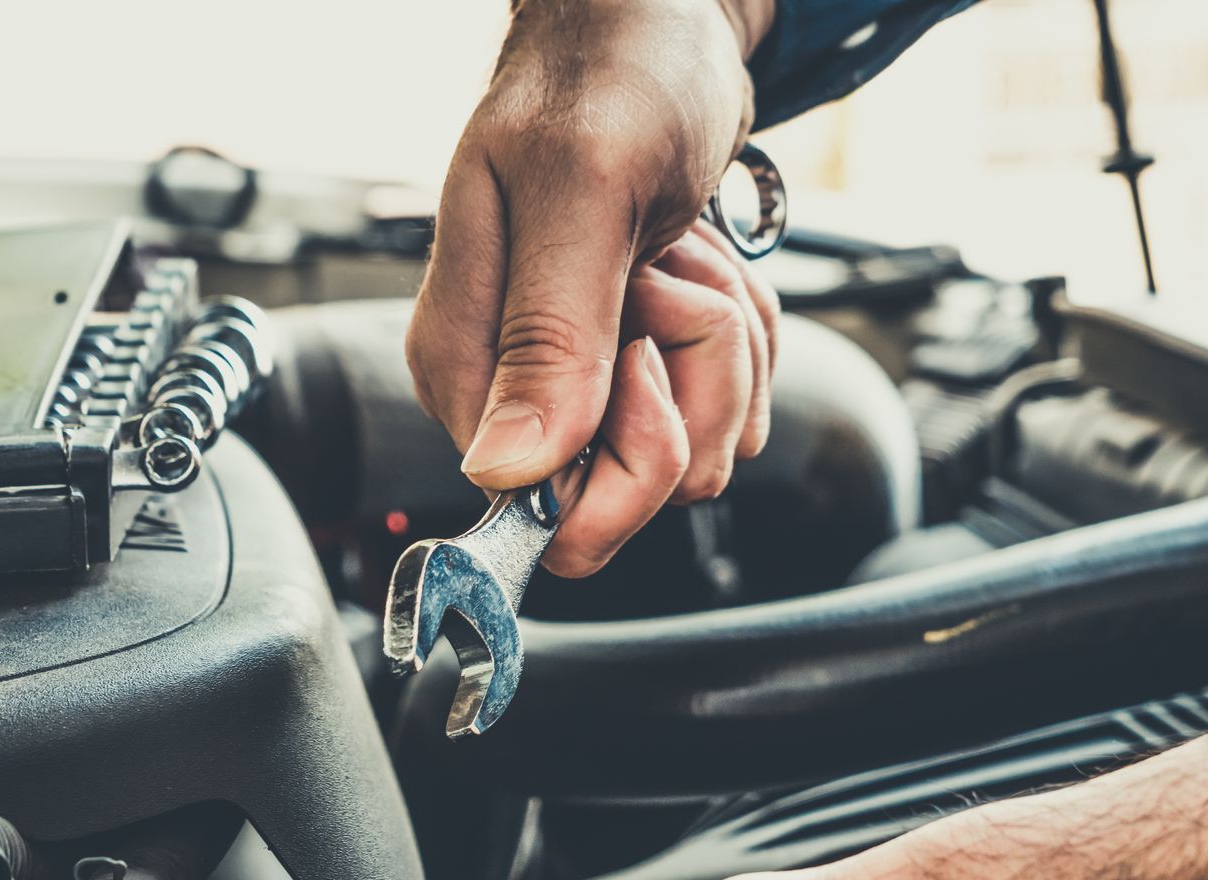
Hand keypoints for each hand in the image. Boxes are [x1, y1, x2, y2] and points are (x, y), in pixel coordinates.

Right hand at [406, 0, 781, 576]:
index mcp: (466, 362)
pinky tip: (700, 258)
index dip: (628, 443)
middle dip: (697, 381)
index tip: (640, 343)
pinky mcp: (633, 369)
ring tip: (682, 247)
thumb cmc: (611, 74)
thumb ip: (549, 333)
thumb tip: (506, 469)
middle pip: (637, 487)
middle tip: (668, 272)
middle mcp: (512, 387)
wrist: (655, 24)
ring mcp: (578, 382)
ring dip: (726, 345)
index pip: (548, 504)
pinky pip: (720, 410)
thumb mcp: (585, 189)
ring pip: (695, 449)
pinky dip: (741, 334)